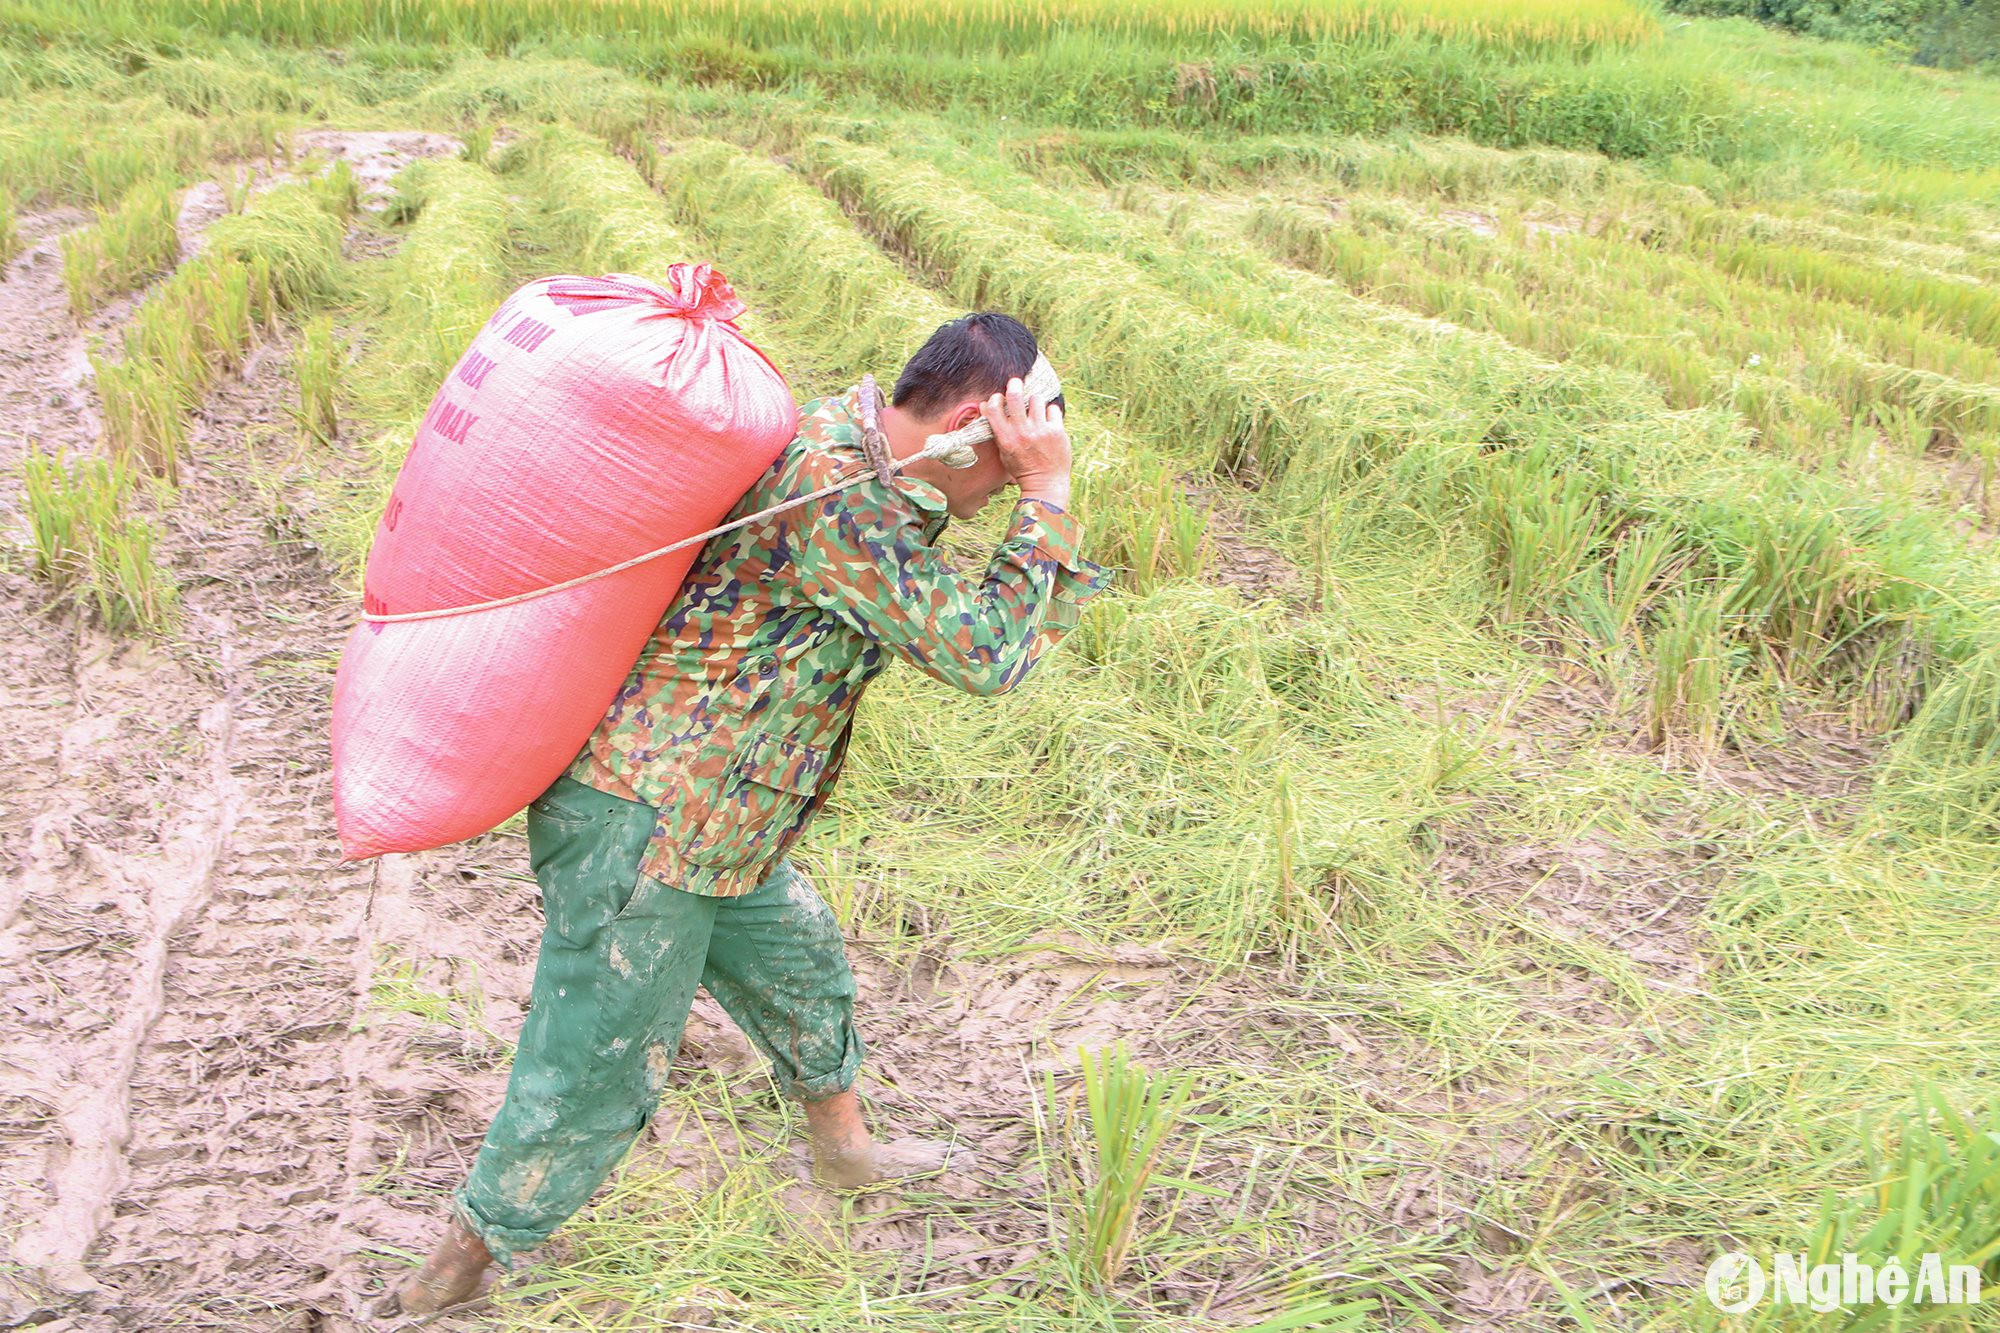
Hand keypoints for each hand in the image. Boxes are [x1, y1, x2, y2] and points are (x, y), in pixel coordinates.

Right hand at [981, 377, 1071, 509]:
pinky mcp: (1057, 431)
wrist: (1046, 483)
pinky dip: (1049, 412)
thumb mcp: (1003, 452)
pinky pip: (1052, 408)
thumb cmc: (1022, 468)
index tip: (1000, 397)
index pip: (994, 408)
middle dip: (1014, 385)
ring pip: (1036, 399)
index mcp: (1006, 438)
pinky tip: (1048, 420)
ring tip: (1035, 410)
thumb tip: (986, 405)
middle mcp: (1022, 432)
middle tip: (1016, 383)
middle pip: (1015, 396)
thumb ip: (997, 430)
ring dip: (1034, 401)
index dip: (995, 398)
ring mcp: (1040, 431)